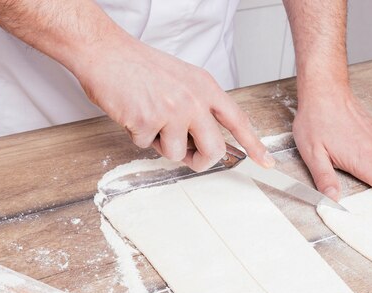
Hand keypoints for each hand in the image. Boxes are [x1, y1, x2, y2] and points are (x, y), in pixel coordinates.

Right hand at [73, 32, 273, 171]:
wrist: (106, 52)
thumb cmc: (139, 66)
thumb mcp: (182, 79)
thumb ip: (198, 106)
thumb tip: (202, 140)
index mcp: (205, 88)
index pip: (238, 120)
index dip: (254, 144)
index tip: (266, 161)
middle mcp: (193, 100)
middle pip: (214, 150)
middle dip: (201, 161)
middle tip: (189, 157)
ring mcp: (172, 111)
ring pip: (176, 154)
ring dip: (160, 145)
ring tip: (148, 119)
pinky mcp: (148, 121)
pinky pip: (146, 146)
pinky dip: (136, 135)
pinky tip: (132, 113)